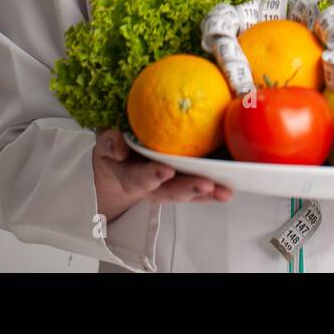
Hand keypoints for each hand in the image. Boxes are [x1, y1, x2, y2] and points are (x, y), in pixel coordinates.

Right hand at [92, 128, 233, 222]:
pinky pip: (199, 188)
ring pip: (188, 192)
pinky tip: (229, 186)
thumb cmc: (114, 147)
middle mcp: (152, 186)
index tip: (166, 170)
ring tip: (224, 191)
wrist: (119, 161)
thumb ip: (108, 142)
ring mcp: (169, 186)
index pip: (138, 179)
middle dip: (188, 189)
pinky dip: (214, 189)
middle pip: (169, 191)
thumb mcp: (104, 140)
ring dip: (207, 193)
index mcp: (130, 176)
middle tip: (206, 184)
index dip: (152, 176)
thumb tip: (118, 146)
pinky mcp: (183, 182)